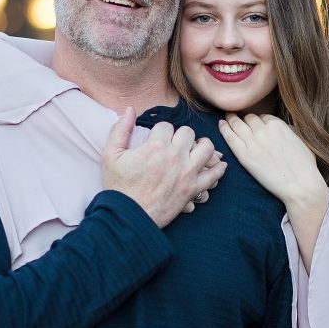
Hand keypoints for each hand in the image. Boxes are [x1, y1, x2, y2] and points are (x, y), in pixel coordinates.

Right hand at [102, 108, 226, 227]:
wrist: (127, 217)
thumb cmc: (118, 187)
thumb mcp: (111, 155)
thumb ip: (120, 130)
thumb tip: (130, 110)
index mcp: (156, 146)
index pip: (166, 125)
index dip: (160, 131)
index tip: (156, 140)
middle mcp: (175, 156)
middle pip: (188, 132)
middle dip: (180, 136)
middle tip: (174, 145)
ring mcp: (186, 173)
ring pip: (207, 148)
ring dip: (202, 146)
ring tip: (194, 150)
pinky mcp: (192, 189)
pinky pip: (213, 175)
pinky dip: (218, 169)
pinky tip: (217, 165)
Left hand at [218, 113, 327, 207]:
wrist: (300, 184)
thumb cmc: (305, 166)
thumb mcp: (302, 140)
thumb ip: (289, 131)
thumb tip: (283, 129)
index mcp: (278, 124)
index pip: (263, 117)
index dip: (259, 122)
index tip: (256, 126)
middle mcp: (264, 130)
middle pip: (249, 119)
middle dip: (245, 120)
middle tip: (237, 119)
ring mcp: (252, 142)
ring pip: (237, 124)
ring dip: (231, 119)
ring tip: (226, 118)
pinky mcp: (244, 155)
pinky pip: (230, 137)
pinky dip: (224, 129)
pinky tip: (221, 124)